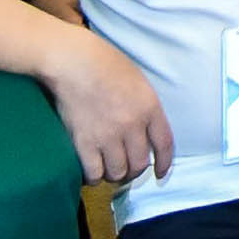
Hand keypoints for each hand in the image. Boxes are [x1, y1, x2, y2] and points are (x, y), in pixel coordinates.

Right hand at [41, 27, 171, 184]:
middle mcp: (132, 125)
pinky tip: (91, 170)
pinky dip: (93, 176)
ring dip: (114, 174)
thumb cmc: (105, 64)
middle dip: (134, 171)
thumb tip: (144, 131)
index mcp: (149, 107)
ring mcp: (108, 135)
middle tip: (126, 169)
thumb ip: (145, 107)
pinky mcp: (83, 142)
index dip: (164, 163)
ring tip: (108, 169)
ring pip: (117, 172)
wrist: (74, 62)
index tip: (160, 173)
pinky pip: (93, 173)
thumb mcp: (138, 82)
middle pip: (139, 164)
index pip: (164, 144)